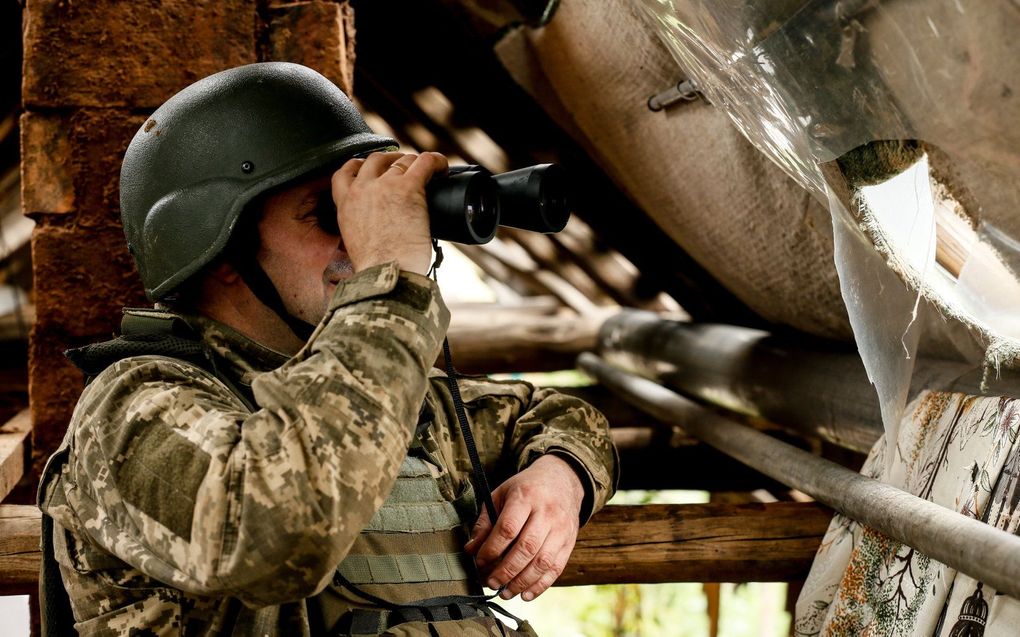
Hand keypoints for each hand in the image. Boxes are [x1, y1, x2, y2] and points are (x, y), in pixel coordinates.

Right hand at [331, 151, 447, 275]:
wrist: (386, 273)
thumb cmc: (376, 268)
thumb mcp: (354, 241)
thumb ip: (361, 225)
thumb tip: (380, 224)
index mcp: (345, 204)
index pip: (344, 172)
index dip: (360, 166)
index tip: (373, 169)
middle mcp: (362, 189)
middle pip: (375, 159)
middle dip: (390, 160)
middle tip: (404, 166)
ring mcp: (385, 185)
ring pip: (401, 160)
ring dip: (414, 162)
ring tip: (427, 171)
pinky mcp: (409, 187)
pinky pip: (424, 162)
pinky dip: (436, 161)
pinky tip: (442, 168)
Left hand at [465, 454, 583, 600]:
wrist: (562, 480)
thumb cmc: (525, 489)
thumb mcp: (501, 495)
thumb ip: (485, 522)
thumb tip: (471, 550)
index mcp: (526, 497)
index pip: (508, 528)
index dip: (492, 549)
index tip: (480, 562)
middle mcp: (547, 513)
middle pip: (526, 548)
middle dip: (506, 570)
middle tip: (491, 583)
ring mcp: (561, 528)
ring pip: (543, 561)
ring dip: (522, 582)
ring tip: (505, 593)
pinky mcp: (569, 542)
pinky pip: (556, 568)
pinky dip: (541, 585)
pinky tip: (526, 595)